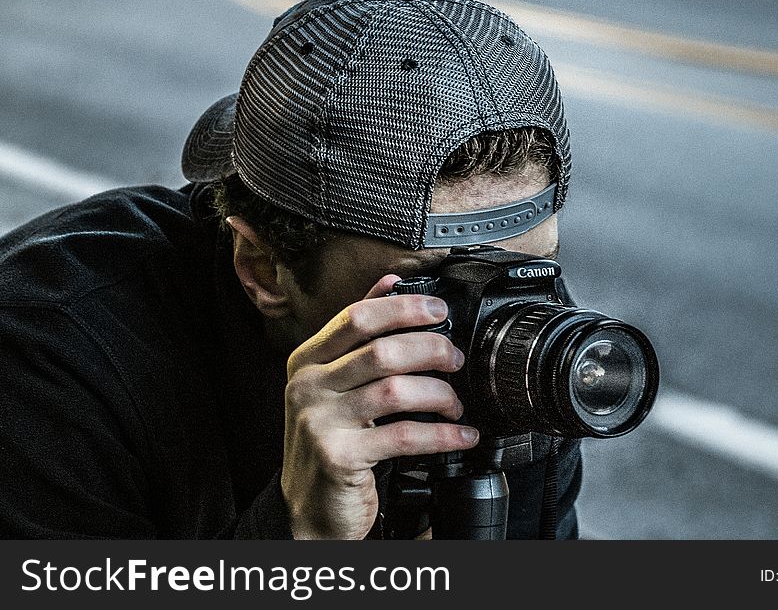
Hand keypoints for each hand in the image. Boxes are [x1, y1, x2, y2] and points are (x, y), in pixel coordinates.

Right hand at [280, 274, 478, 538]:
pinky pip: (404, 436)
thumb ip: (357, 333)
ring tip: (455, 403)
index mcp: (306, 361)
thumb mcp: (332, 382)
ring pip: (396, 390)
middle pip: (382, 350)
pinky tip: (460, 435)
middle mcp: (308, 387)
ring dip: (439, 393)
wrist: (307, 506)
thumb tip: (389, 282)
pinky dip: (442, 435)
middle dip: (430, 350)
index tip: (438, 309)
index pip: (357, 317)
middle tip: (455, 358)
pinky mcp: (339, 456)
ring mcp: (320, 422)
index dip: (403, 308)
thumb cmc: (328, 438)